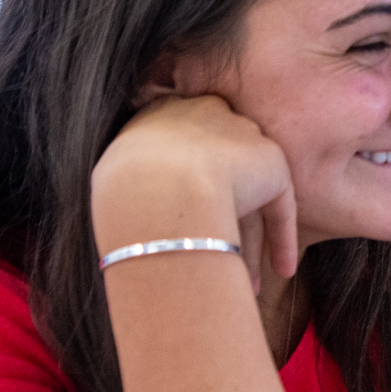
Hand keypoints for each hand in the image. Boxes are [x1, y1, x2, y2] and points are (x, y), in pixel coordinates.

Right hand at [92, 95, 297, 287]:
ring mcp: (243, 136)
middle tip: (210, 245)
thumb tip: (126, 210)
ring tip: (249, 280)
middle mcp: (208, 114)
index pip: (182, 142)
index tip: (179, 210)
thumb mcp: (108, 174)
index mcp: (165, 111)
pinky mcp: (272, 165)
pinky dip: (280, 239)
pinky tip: (282, 271)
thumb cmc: (120, 187)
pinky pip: (279, 206)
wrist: (160, 186)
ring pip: (249, 194)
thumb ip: (129, 181)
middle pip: (219, 168)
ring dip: (249, 239)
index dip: (182, 180)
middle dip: (218, 209)